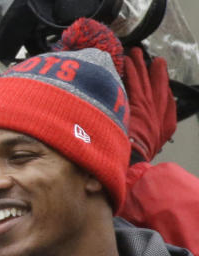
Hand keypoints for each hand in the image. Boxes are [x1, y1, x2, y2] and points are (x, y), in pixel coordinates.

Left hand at [123, 46, 176, 162]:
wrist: (135, 164)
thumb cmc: (137, 161)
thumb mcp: (149, 150)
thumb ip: (149, 136)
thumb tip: (143, 127)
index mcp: (164, 126)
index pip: (165, 102)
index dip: (163, 87)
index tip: (160, 76)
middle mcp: (158, 114)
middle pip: (158, 88)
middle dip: (156, 72)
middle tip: (153, 59)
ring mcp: (148, 108)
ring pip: (144, 82)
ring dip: (140, 67)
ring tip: (136, 53)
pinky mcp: (137, 105)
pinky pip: (134, 83)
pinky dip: (132, 71)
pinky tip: (127, 61)